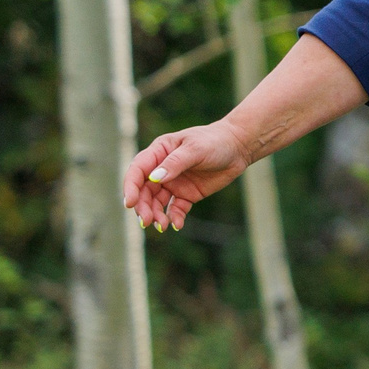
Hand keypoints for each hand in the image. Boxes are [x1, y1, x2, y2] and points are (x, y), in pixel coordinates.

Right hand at [122, 120, 251, 230]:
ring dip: (156, 214)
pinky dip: (174, 217)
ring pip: (157, 202)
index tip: (130, 203)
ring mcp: (173, 182)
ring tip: (162, 226)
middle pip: (145, 190)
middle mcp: (162, 168)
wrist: (237, 148)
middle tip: (146, 221)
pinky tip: (176, 225)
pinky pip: (175, 208)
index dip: (131, 187)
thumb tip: (154, 178)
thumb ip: (175, 163)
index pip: (138, 170)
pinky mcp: (186, 194)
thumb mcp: (195, 149)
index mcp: (159, 152)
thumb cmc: (214, 142)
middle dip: (143, 206)